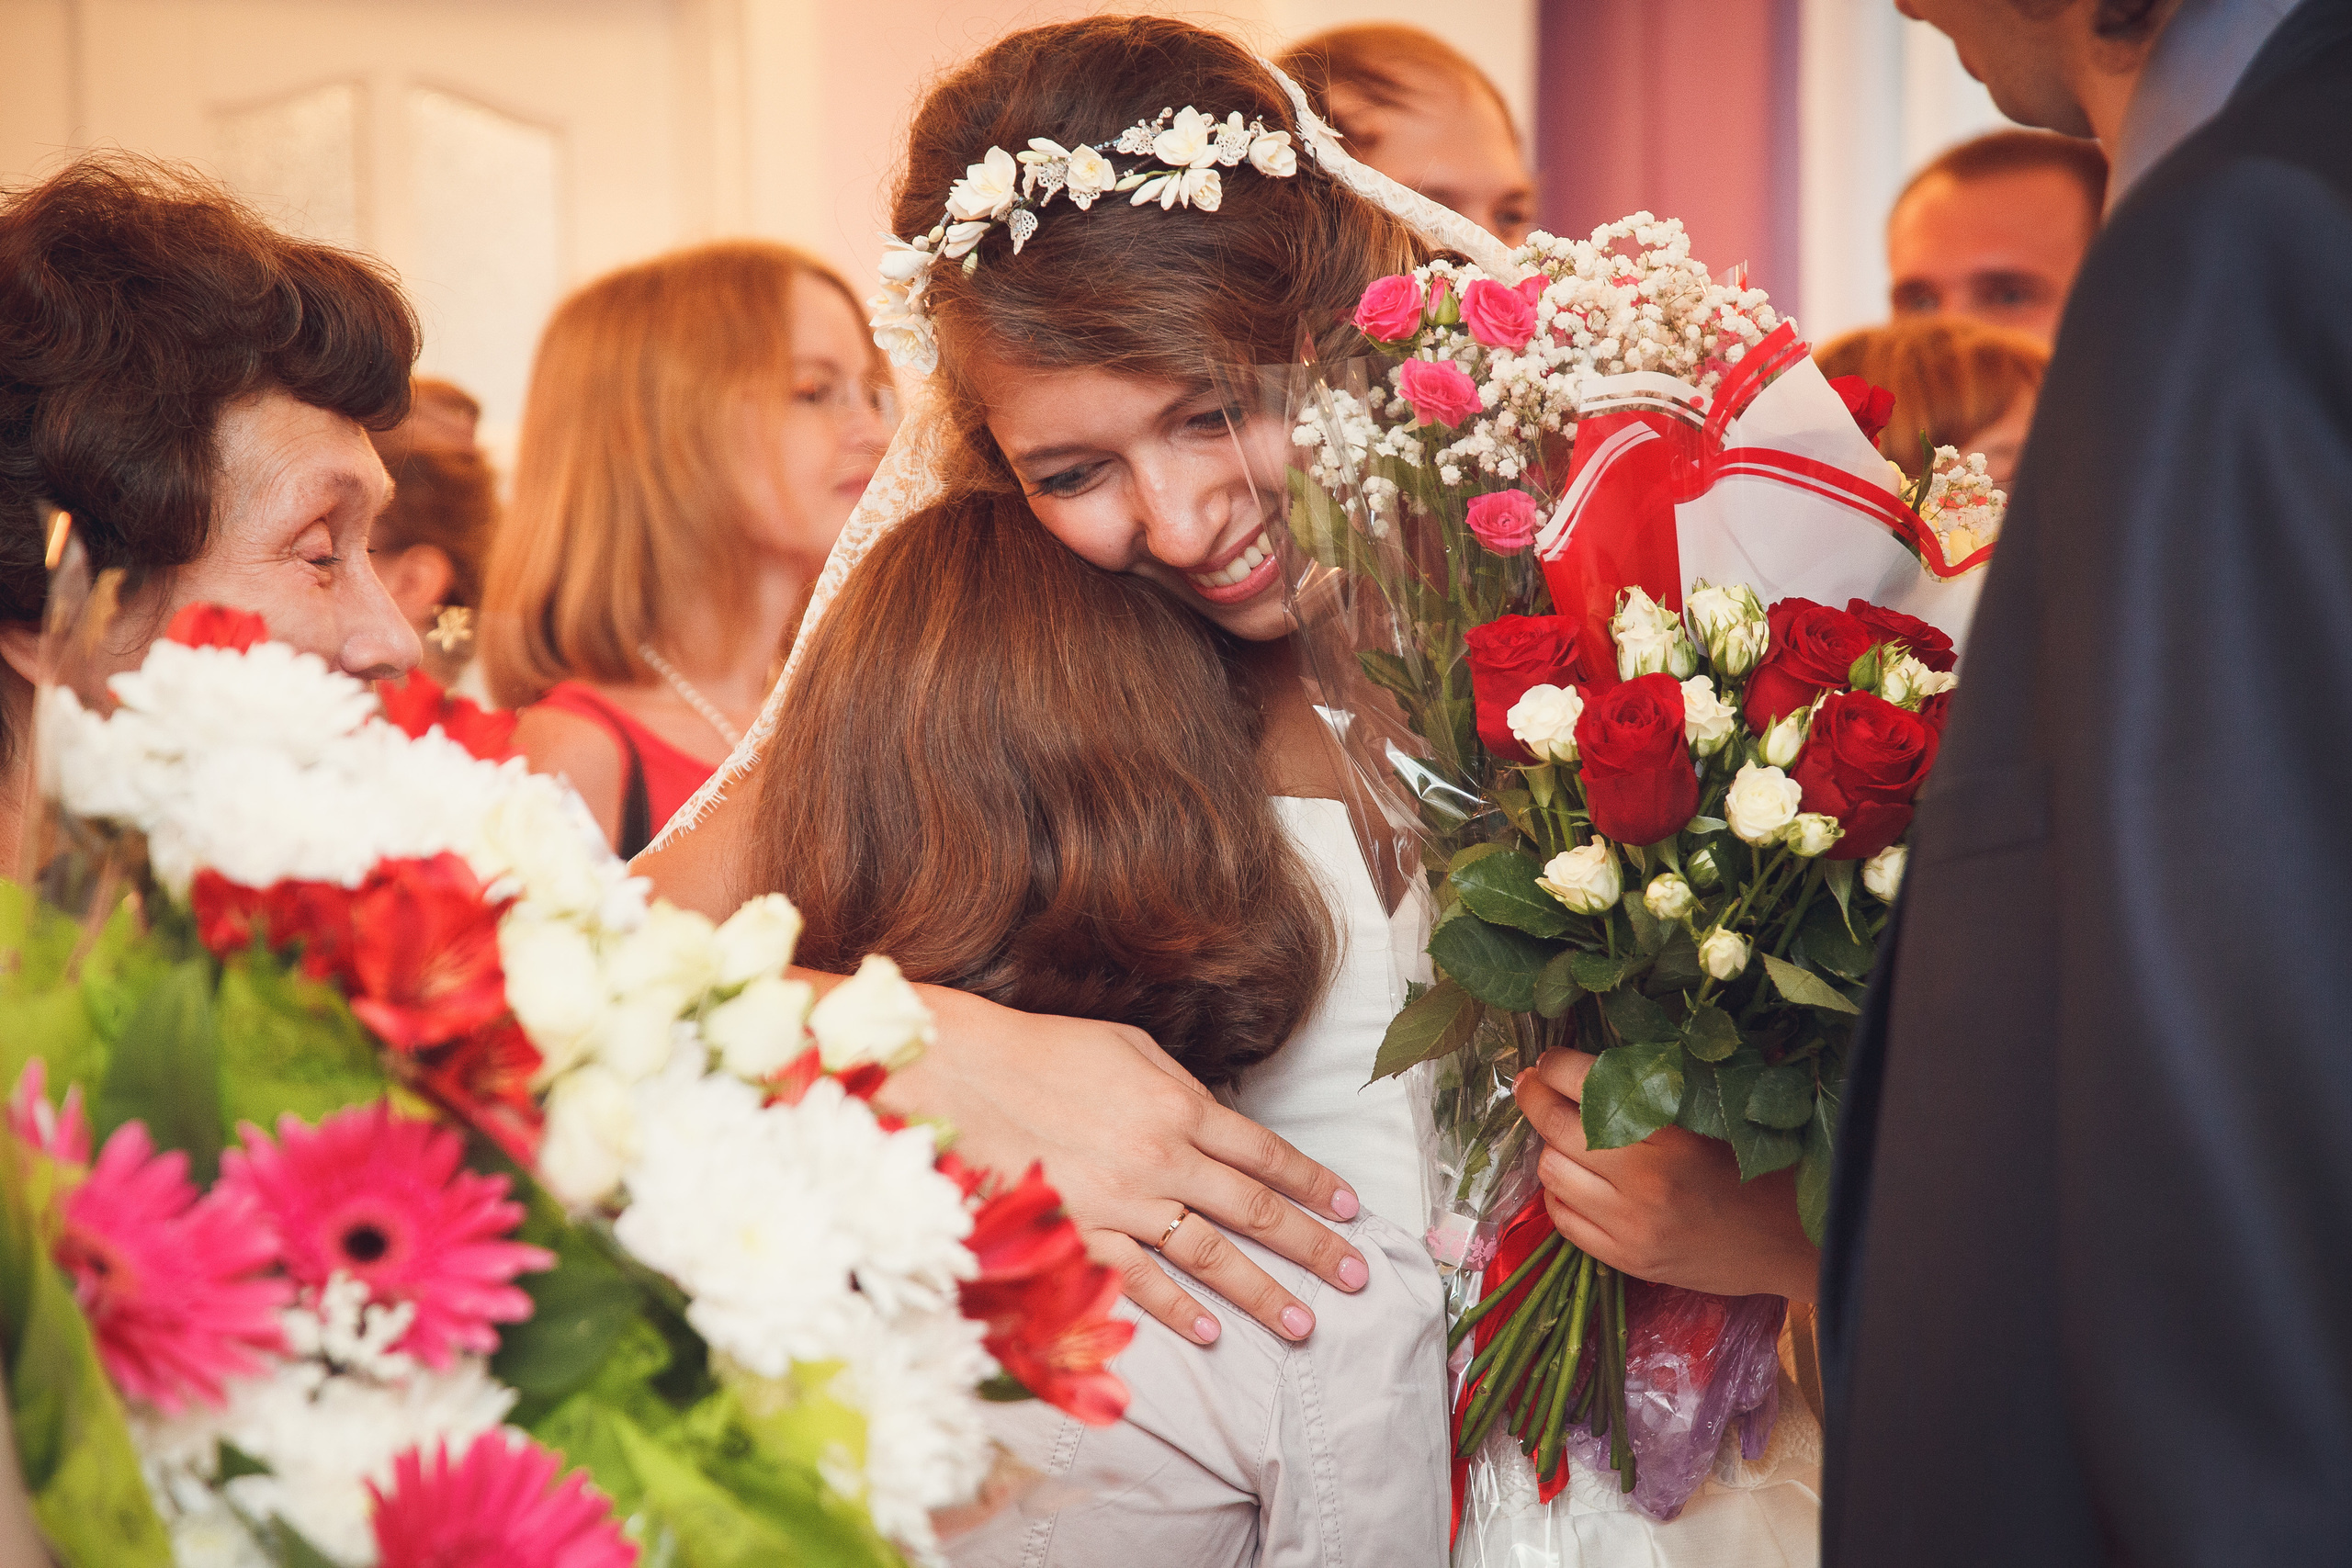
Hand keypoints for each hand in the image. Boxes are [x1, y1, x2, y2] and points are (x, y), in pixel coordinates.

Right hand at [880, 984, 1369, 1344]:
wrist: (964, 1076)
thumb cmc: (1045, 1053)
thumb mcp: (1129, 1048)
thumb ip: (1182, 1088)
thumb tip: (1218, 1122)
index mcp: (1180, 1105)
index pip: (1265, 1153)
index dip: (1312, 1182)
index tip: (1350, 1208)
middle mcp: (1162, 1158)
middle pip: (1253, 1210)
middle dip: (1312, 1247)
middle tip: (1356, 1277)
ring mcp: (1122, 1203)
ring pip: (1209, 1256)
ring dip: (1262, 1293)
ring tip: (1303, 1324)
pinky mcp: (1080, 1235)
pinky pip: (1141, 1281)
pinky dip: (1180, 1310)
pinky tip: (1213, 1333)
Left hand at [1513, 1048, 1818, 1302]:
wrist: (1789, 1240)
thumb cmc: (1756, 1165)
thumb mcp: (1713, 1114)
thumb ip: (1656, 1088)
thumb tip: (1589, 1057)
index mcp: (1671, 1133)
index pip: (1587, 1084)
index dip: (1555, 1065)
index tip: (1549, 1059)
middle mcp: (1645, 1180)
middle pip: (1556, 1126)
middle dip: (1534, 1097)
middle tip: (1532, 1084)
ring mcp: (1632, 1225)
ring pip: (1551, 1171)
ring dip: (1550, 1148)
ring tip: (1564, 1137)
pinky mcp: (1627, 1259)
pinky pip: (1562, 1218)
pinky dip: (1559, 1193)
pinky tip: (1576, 1181)